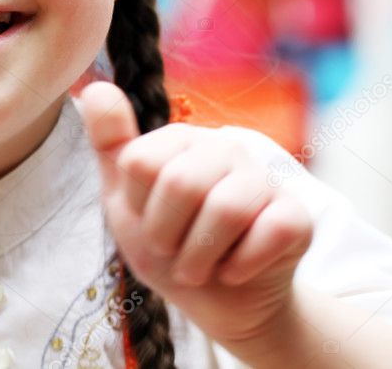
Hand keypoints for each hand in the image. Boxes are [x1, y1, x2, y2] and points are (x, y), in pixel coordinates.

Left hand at [75, 81, 313, 348]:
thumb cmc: (170, 245)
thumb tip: (94, 89)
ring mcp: (264, 179)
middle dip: (166, 236)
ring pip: (226, 210)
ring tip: (199, 266)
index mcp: (180, 139)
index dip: (139, 206)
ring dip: (200, 258)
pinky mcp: (296, 216)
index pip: (140, 162)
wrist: (219, 302)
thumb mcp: (125, 199)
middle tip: (173, 250)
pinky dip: (240, 266)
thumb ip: (111, 144)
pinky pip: (269, 234)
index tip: (149, 221)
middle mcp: (225, 148)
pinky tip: (234, 270)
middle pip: (181, 183)